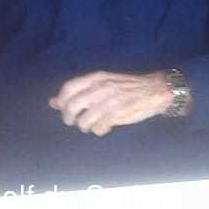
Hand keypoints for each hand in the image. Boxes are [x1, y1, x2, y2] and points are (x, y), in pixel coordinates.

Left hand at [48, 71, 173, 136]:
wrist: (155, 89)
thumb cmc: (127, 87)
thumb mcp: (103, 83)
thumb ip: (81, 91)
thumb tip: (53, 102)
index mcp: (96, 78)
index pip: (68, 88)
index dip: (61, 102)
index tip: (63, 109)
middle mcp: (100, 88)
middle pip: (72, 106)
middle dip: (69, 118)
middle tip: (74, 122)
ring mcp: (109, 101)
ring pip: (83, 120)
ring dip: (85, 126)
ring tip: (93, 125)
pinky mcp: (117, 113)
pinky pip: (98, 128)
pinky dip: (100, 130)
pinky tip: (105, 127)